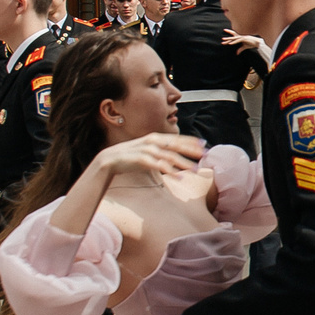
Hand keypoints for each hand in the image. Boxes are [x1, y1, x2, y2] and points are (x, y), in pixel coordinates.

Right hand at [88, 130, 204, 180]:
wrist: (109, 160)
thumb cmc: (130, 156)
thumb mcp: (146, 150)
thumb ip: (158, 150)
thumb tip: (172, 156)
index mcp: (154, 138)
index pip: (176, 138)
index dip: (190, 140)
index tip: (203, 144)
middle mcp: (152, 141)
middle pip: (176, 145)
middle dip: (192, 149)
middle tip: (205, 154)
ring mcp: (147, 150)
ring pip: (170, 156)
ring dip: (184, 163)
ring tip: (195, 169)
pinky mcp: (141, 160)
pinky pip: (159, 165)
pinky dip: (170, 170)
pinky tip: (179, 176)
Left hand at [221, 29, 271, 68]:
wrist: (257, 43)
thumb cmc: (251, 44)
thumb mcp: (244, 47)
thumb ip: (240, 49)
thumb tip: (236, 53)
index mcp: (240, 38)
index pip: (234, 35)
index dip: (229, 33)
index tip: (225, 31)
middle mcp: (241, 37)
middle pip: (232, 37)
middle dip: (227, 38)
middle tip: (222, 39)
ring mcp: (242, 37)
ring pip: (234, 39)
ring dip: (229, 40)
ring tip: (224, 41)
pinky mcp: (244, 39)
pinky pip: (237, 41)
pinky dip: (234, 42)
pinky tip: (230, 44)